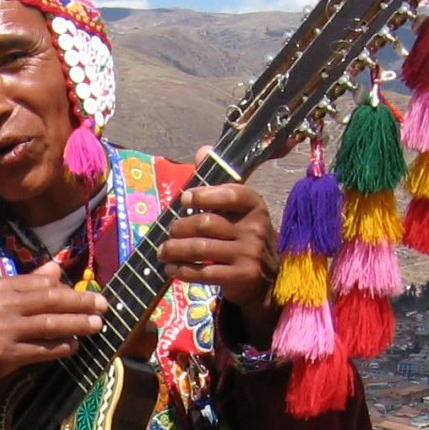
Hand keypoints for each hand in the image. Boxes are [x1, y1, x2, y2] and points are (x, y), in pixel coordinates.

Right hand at [0, 261, 106, 403]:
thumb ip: (26, 283)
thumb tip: (56, 268)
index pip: (41, 284)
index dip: (67, 289)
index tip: (84, 294)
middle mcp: (2, 306)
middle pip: (50, 300)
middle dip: (81, 302)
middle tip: (103, 304)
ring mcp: (4, 331)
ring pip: (50, 325)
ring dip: (77, 324)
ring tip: (97, 325)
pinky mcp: (7, 355)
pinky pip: (41, 349)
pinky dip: (61, 347)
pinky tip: (74, 345)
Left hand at [158, 180, 280, 341]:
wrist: (266, 279)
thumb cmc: (243, 237)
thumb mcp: (238, 210)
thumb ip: (218, 183)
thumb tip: (202, 150)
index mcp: (255, 207)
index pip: (232, 194)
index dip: (205, 195)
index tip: (184, 199)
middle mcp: (255, 229)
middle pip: (206, 223)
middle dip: (179, 228)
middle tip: (167, 233)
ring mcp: (250, 254)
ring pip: (200, 248)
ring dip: (174, 250)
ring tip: (162, 251)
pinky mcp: (241, 277)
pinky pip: (203, 272)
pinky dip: (182, 270)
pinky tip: (171, 269)